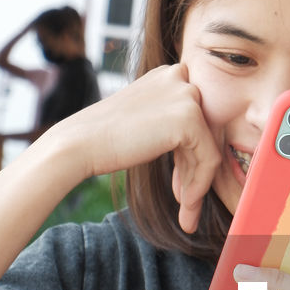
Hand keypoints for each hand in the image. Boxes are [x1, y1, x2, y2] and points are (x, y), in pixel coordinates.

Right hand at [41, 63, 221, 230]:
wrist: (80, 144)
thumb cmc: (105, 140)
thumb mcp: (146, 124)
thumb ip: (171, 128)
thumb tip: (197, 154)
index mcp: (167, 75)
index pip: (194, 120)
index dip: (188, 159)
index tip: (179, 189)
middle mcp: (180, 77)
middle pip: (203, 135)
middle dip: (194, 173)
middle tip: (186, 205)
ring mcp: (187, 95)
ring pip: (208, 149)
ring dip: (198, 184)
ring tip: (187, 214)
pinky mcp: (190, 118)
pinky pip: (209, 159)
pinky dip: (200, 185)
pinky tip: (186, 206)